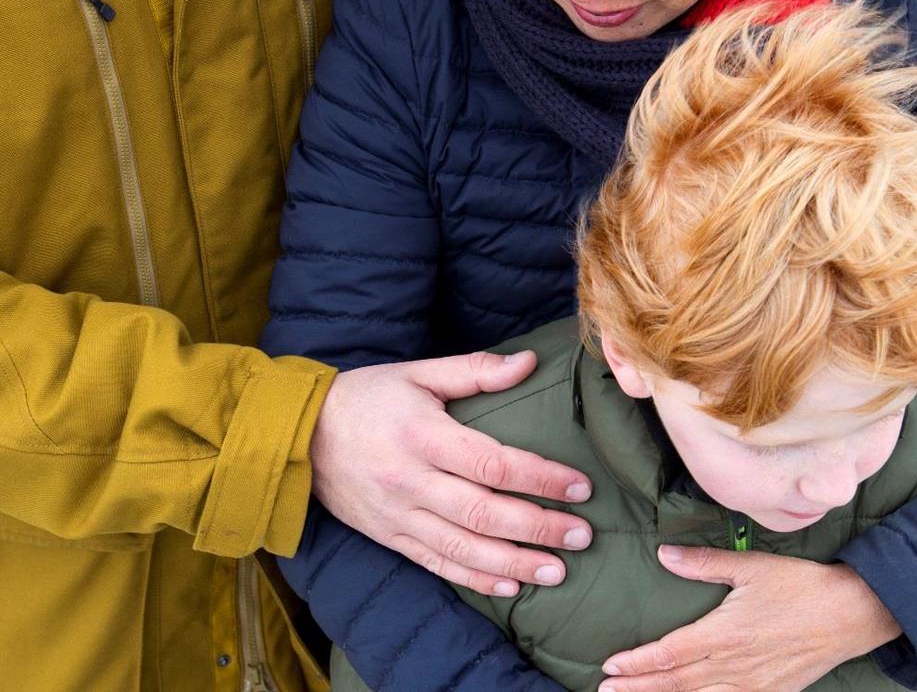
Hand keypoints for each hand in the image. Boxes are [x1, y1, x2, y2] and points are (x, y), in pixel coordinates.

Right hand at [310, 349, 592, 596]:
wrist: (302, 435)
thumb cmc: (368, 396)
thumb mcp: (419, 373)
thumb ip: (475, 370)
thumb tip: (528, 362)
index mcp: (423, 436)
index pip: (492, 463)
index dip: (540, 477)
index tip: (580, 487)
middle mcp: (411, 482)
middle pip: (484, 512)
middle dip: (538, 527)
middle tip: (582, 534)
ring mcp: (399, 516)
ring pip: (464, 547)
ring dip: (515, 562)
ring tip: (558, 569)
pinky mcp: (390, 537)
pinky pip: (437, 564)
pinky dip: (475, 578)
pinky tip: (510, 584)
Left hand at [599, 546, 900, 691]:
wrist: (851, 614)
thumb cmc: (799, 585)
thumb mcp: (751, 567)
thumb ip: (705, 563)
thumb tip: (664, 554)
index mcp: (725, 634)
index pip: (670, 654)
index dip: (638, 663)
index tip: (610, 665)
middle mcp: (736, 667)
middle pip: (677, 684)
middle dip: (639, 688)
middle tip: (606, 690)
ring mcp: (754, 686)